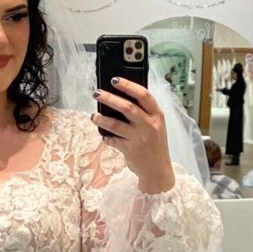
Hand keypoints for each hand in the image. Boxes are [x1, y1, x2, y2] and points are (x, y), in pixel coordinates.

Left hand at [90, 77, 175, 194]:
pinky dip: (107, 137)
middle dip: (109, 98)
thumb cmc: (155, 146)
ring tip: (94, 116)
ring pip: (116, 124)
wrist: (158, 171)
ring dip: (102, 118)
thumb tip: (120, 98)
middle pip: (127, 107)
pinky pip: (113, 140)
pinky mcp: (130, 150)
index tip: (114, 80)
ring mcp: (140, 138)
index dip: (128, 86)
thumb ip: (144, 113)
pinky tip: (104, 136)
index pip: (144, 95)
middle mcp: (150, 125)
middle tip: (97, 93)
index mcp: (157, 116)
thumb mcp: (156, 126)